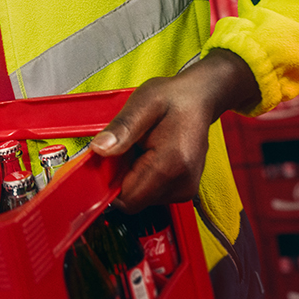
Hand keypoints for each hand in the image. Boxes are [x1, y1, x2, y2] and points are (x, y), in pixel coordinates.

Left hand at [90, 48, 258, 212]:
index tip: (115, 156)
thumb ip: (121, 128)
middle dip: (123, 176)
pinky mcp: (184, 189)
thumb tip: (99, 149)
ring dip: (134, 176)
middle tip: (132, 146)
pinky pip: (152, 193)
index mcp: (172, 164)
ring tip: (145, 147)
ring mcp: (185, 188)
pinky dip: (145, 177)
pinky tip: (152, 154)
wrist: (198, 98)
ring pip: (142, 198)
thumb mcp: (142, 103)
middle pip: (134, 199)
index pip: (127, 199)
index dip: (112, 180)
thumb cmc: (173, 99)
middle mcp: (182, 183)